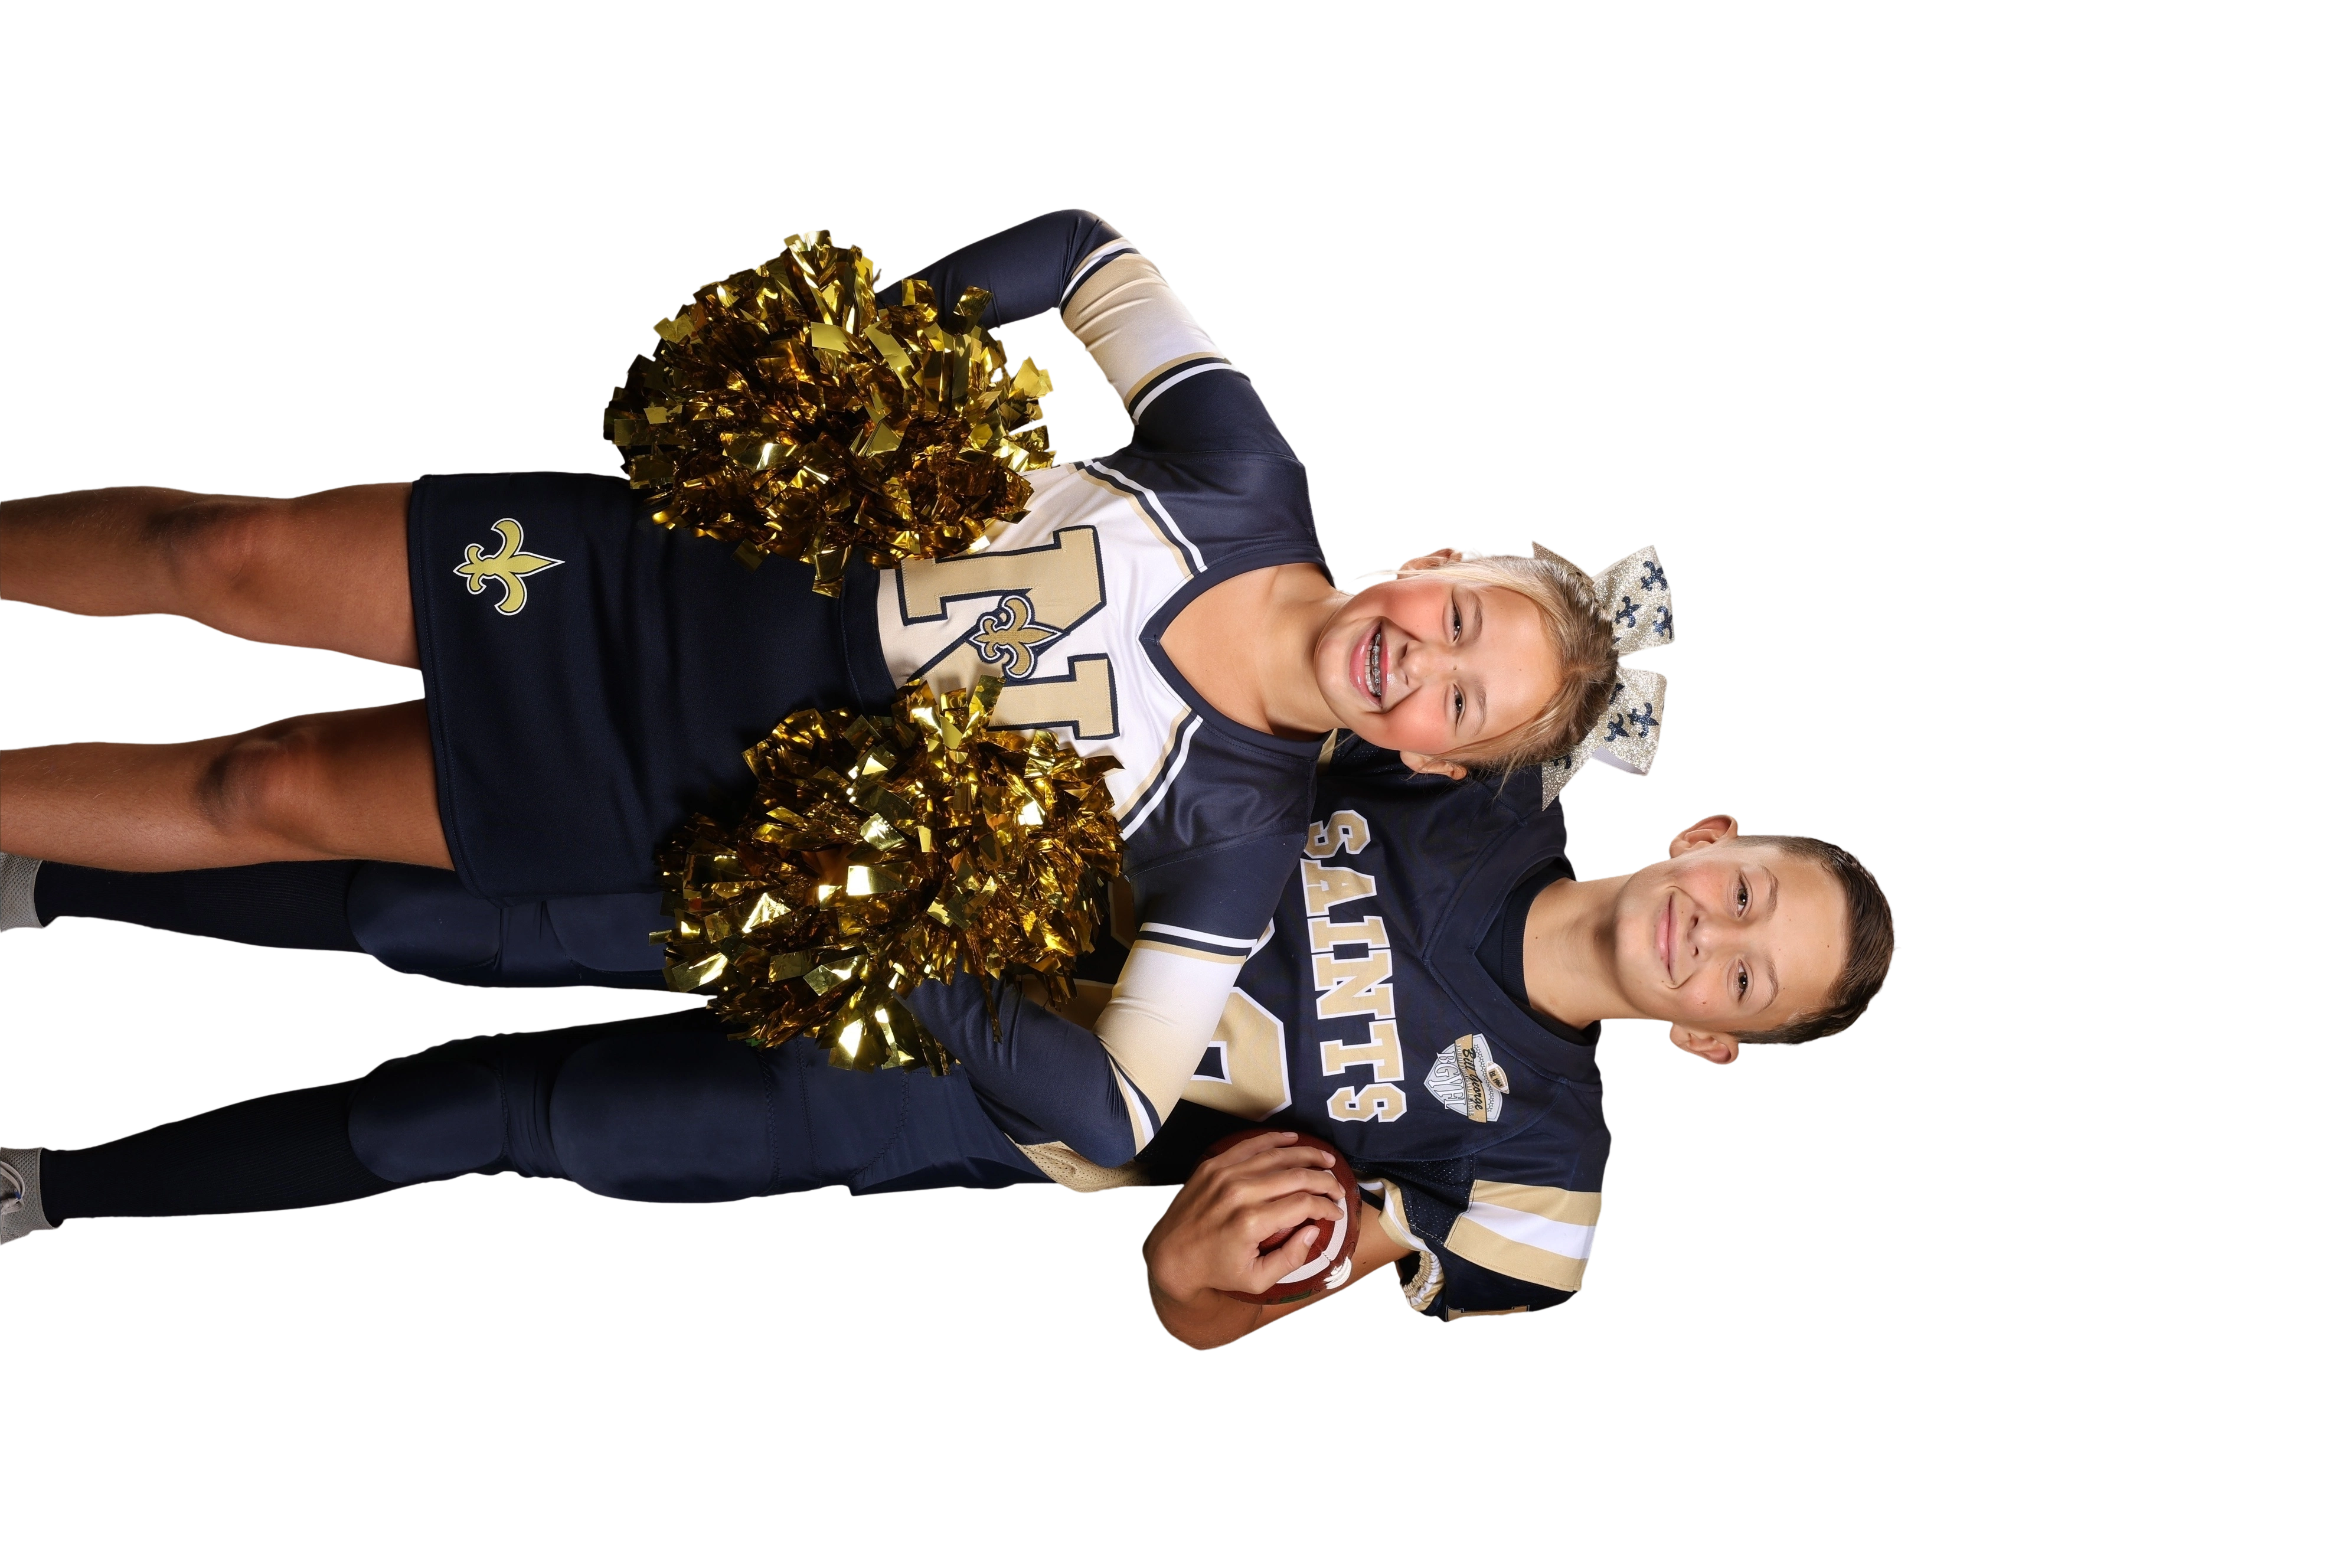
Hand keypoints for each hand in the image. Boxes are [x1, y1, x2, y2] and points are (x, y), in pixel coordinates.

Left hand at [1143, 1130, 1349, 1302]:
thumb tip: (1313, 1230)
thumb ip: (1291, 1258)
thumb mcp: (1256, 1280)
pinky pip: (1250, 1145)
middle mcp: (1240, 1193)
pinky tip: (1294, 1140)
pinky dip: (1275, 1139)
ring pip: (1277, 1155)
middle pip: (1296, 1176)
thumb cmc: (1216, 1270)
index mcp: (1252, 1222)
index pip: (1304, 1204)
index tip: (1337, 1212)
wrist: (1170, 1255)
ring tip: (1326, 1160)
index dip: (1327, 1206)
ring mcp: (1225, 1174)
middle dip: (1325, 1180)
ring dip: (1307, 1155)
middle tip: (1338, 1187)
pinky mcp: (1213, 1165)